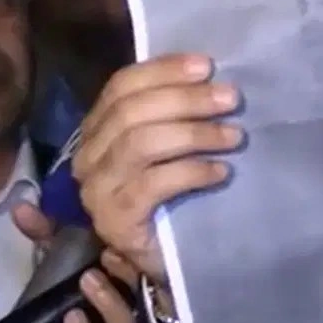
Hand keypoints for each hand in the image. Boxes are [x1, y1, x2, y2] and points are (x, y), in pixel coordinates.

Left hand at [12, 202, 136, 322]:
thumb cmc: (67, 298)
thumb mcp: (58, 268)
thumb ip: (46, 239)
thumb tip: (21, 207)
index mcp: (128, 292)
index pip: (144, 275)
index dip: (134, 259)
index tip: (115, 243)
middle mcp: (131, 319)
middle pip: (142, 299)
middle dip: (127, 276)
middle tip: (107, 256)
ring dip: (110, 305)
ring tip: (87, 282)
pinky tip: (72, 321)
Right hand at [72, 53, 242, 283]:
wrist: (169, 257)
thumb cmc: (175, 193)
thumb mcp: (172, 145)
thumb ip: (175, 112)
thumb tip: (210, 76)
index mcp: (97, 129)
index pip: (122, 86)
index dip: (163, 70)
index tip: (206, 65)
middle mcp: (87, 157)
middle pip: (132, 112)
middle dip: (187, 100)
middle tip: (231, 99)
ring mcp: (96, 191)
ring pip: (140, 144)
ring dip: (195, 134)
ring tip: (235, 136)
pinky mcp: (114, 221)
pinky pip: (152, 185)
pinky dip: (192, 171)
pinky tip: (221, 171)